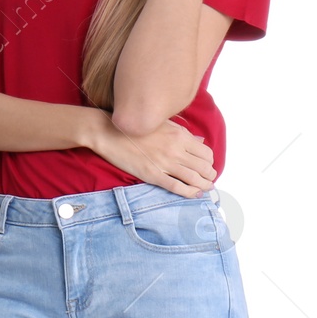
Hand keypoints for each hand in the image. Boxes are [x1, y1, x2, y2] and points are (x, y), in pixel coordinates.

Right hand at [91, 114, 216, 196]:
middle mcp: (175, 149)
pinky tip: (194, 194)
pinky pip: (177, 187)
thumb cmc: (133, 126)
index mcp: (179, 135)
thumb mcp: (161, 123)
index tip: (206, 165)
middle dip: (209, 175)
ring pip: (194, 179)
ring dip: (204, 186)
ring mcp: (164, 163)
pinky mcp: (152, 174)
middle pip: (204, 168)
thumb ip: (182, 133)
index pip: (206, 153)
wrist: (107, 131)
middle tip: (208, 179)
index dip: (209, 162)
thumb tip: (199, 141)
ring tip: (204, 188)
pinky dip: (189, 193)